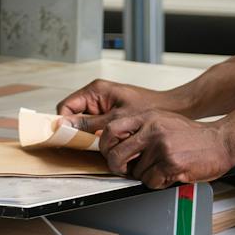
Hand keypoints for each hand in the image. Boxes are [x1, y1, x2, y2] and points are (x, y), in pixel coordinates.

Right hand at [56, 78, 186, 132]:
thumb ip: (89, 123)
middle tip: (85, 145)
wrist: (171, 109)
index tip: (67, 139)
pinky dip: (98, 137)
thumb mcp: (116, 119)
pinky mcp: (110, 115)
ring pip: (84, 124)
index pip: (66, 106)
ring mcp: (103, 105)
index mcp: (96, 90)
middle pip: (74, 116)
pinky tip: (108, 144)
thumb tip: (63, 125)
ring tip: (99, 145)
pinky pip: (95, 127)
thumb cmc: (148, 108)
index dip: (64, 123)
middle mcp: (97, 96)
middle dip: (77, 131)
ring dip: (88, 136)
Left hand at [99, 110, 234, 189]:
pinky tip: (170, 173)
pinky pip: (151, 182)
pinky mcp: (171, 163)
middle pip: (115, 155)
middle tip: (127, 169)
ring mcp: (161, 146)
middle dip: (119, 168)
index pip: (111, 130)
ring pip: (135, 173)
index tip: (112, 154)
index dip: (106, 147)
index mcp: (147, 117)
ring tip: (161, 167)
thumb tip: (118, 145)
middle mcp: (152, 129)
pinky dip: (159, 183)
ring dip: (146, 175)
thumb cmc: (193, 135)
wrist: (221, 140)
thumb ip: (141, 129)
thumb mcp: (163, 120)